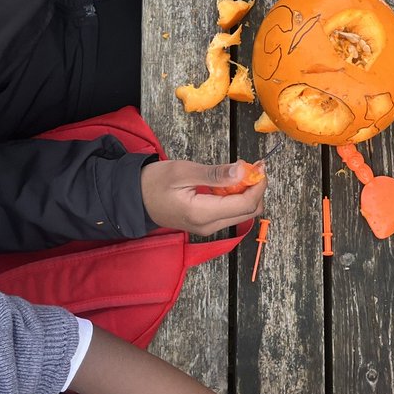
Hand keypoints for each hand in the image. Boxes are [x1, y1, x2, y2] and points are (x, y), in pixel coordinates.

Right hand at [141, 159, 265, 234]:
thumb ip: (215, 174)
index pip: (246, 204)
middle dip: (256, 188)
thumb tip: (242, 172)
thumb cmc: (153, 183)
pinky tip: (229, 181)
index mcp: (202, 214)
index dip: (258, 185)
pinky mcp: (206, 224)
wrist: (134, 199)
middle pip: (249, 211)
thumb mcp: (183, 171)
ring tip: (239, 171)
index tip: (260, 166)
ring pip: (243, 212)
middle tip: (252, 166)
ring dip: (247, 191)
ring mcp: (208, 228)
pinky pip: (231, 212)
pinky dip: (236, 196)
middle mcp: (208, 226)